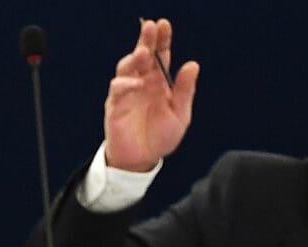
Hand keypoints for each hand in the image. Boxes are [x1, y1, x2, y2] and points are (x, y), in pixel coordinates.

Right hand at [103, 18, 199, 172]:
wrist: (142, 161)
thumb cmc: (160, 137)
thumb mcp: (180, 115)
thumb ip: (185, 91)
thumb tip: (192, 65)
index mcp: (159, 82)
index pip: (161, 55)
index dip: (162, 39)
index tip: (164, 25)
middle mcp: (142, 82)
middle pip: (142, 55)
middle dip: (145, 40)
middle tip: (150, 26)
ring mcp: (127, 92)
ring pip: (127, 68)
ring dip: (134, 58)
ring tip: (144, 53)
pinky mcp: (115, 106)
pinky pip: (117, 89)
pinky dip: (126, 84)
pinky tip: (137, 84)